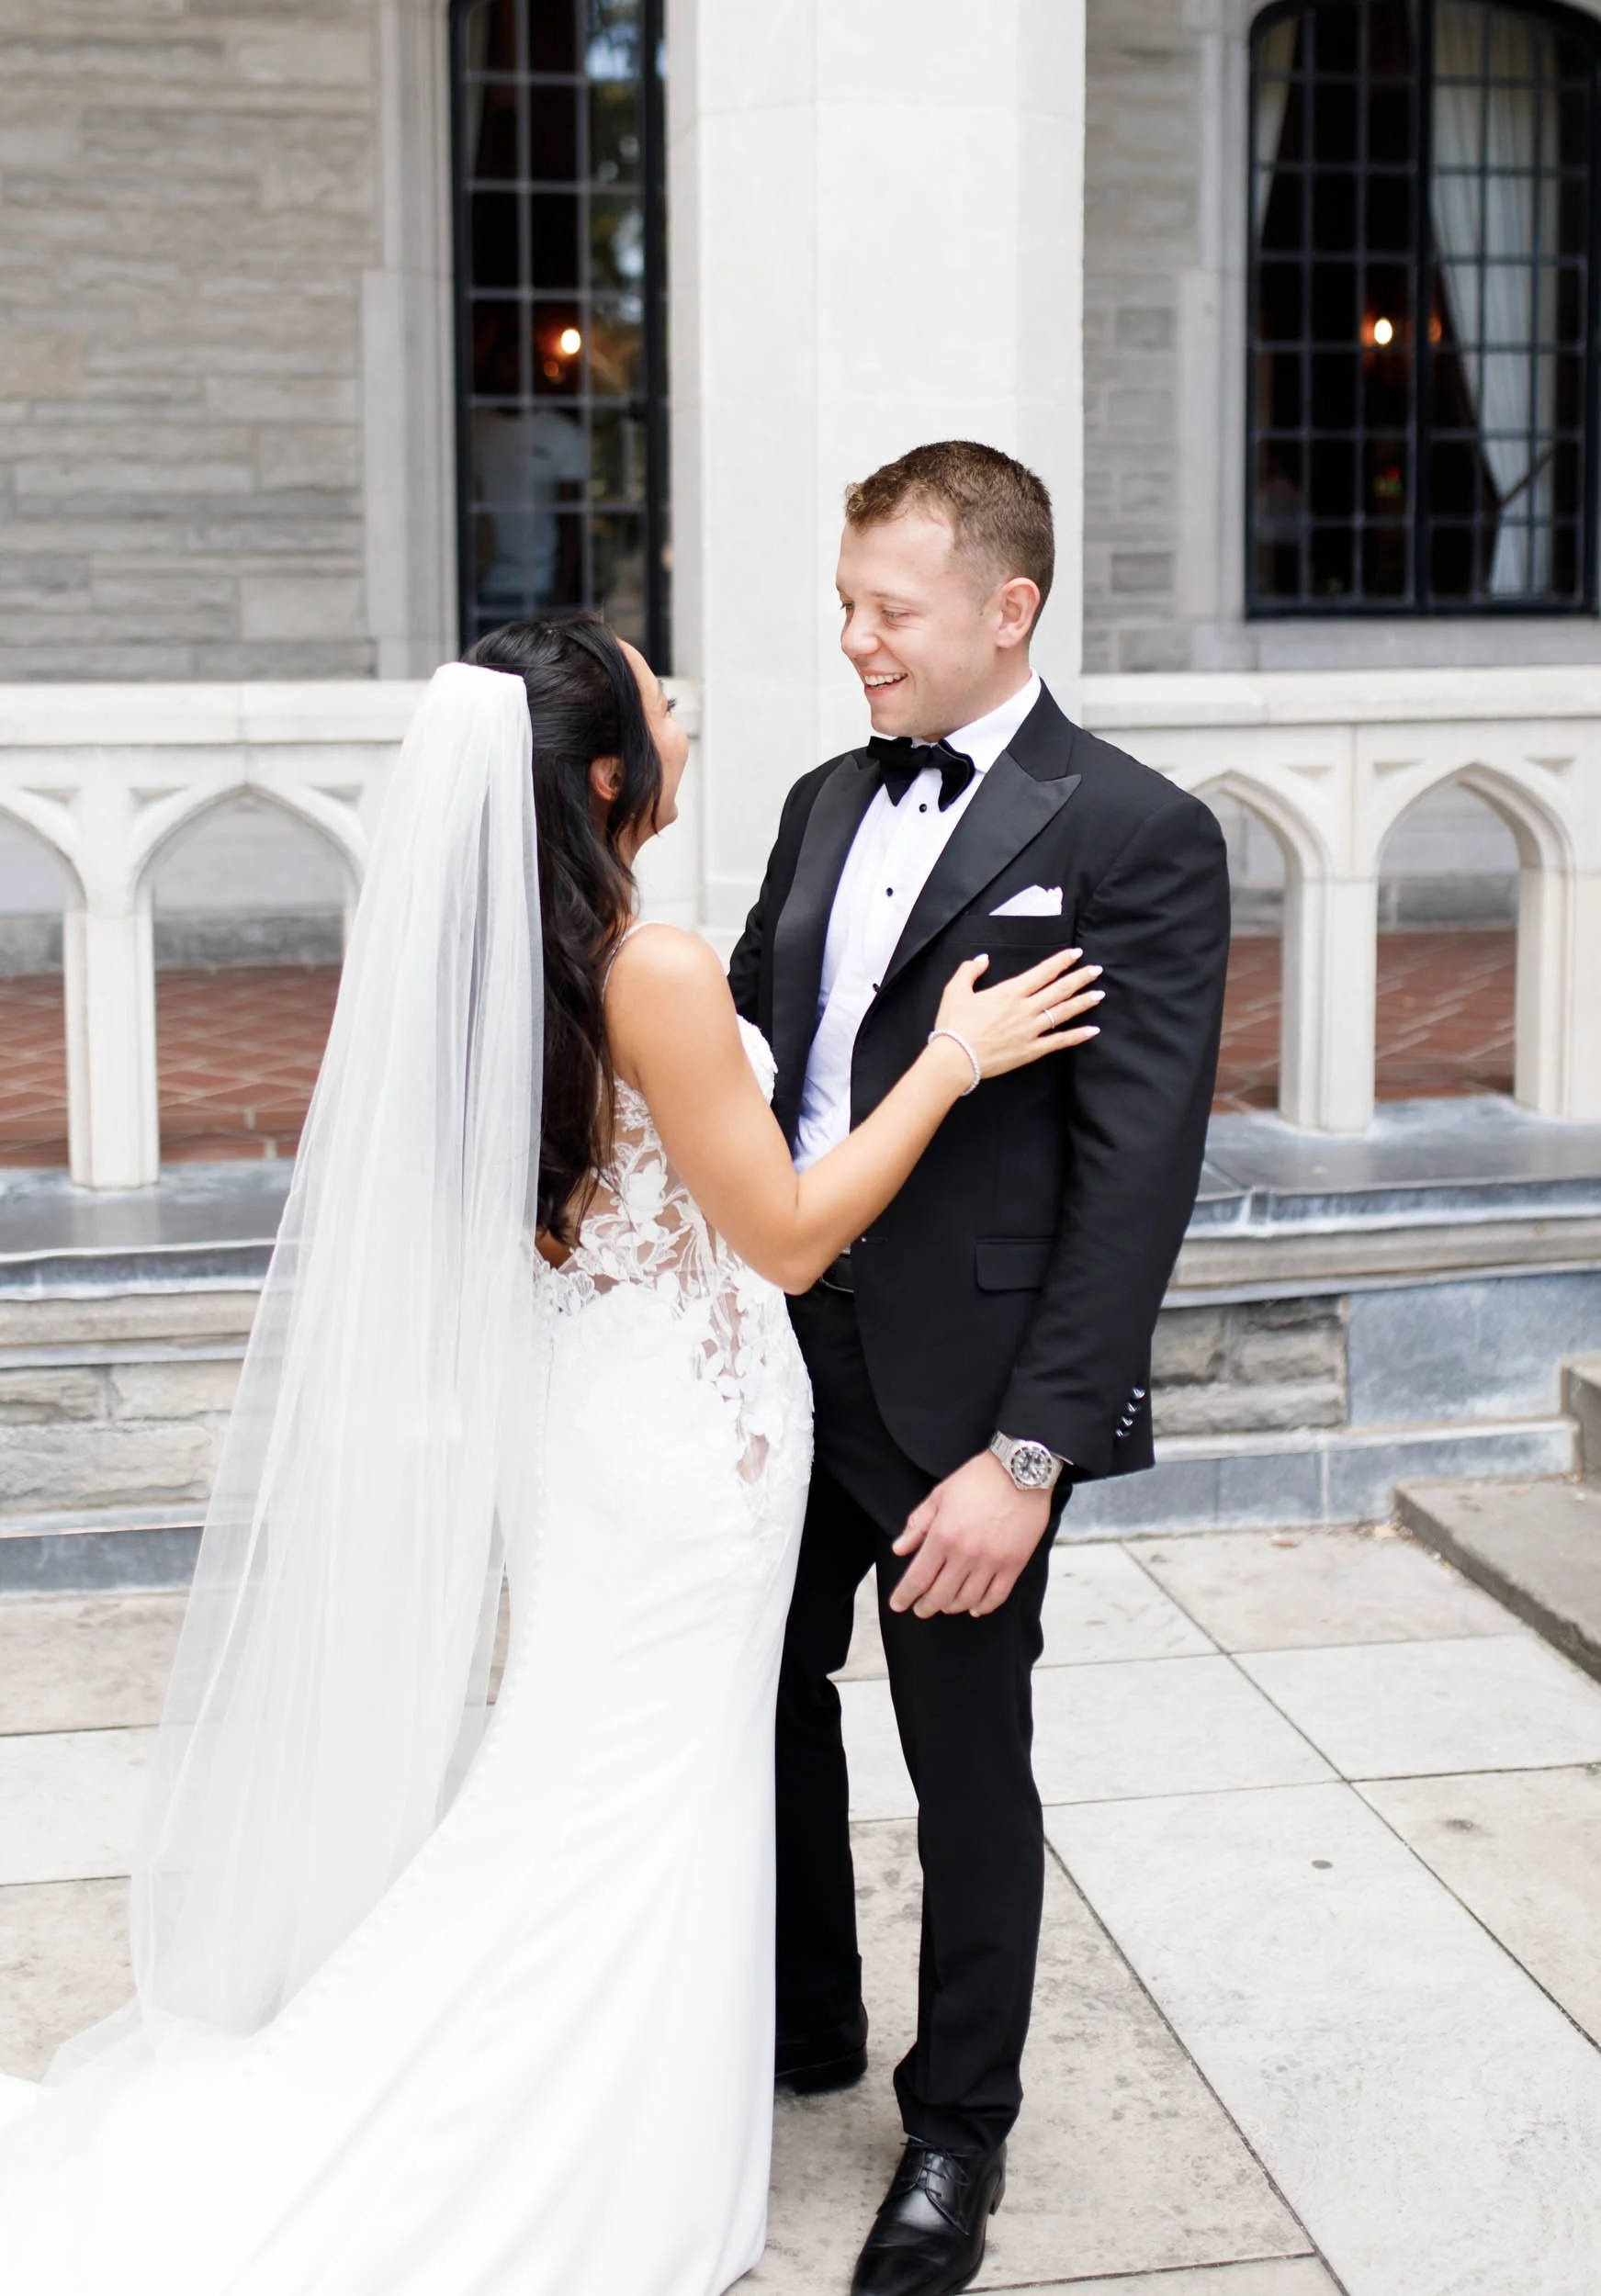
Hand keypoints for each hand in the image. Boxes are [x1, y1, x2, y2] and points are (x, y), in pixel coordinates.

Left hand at [888, 1451, 1051, 1618]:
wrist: (1021, 1471)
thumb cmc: (979, 1479)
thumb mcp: (939, 1495)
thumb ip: (917, 1525)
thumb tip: (900, 1550)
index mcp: (943, 1536)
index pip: (918, 1578)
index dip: (904, 1595)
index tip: (898, 1605)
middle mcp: (966, 1554)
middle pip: (940, 1595)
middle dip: (925, 1606)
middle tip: (920, 1609)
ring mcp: (992, 1562)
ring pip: (967, 1600)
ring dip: (952, 1607)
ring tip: (945, 1605)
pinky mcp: (1014, 1564)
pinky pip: (996, 1597)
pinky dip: (983, 1607)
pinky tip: (975, 1607)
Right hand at [931, 947, 1101, 1082]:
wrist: (955, 1058)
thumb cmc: (953, 1024)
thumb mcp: (955, 990)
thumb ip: (970, 970)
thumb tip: (983, 959)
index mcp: (1010, 992)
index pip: (1043, 972)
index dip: (1061, 962)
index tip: (1076, 954)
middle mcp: (1025, 1008)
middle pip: (1059, 990)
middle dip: (1080, 978)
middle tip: (1097, 970)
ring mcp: (1031, 1030)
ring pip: (1063, 1013)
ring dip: (1083, 1002)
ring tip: (1099, 994)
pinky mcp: (1031, 1050)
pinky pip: (1059, 1041)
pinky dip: (1077, 1036)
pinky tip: (1092, 1030)